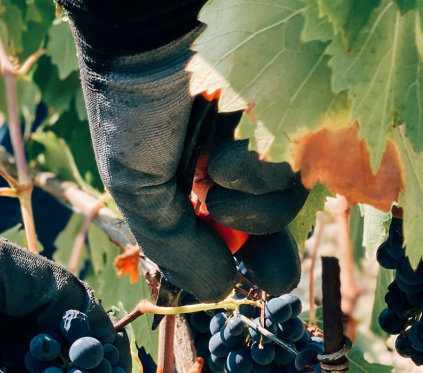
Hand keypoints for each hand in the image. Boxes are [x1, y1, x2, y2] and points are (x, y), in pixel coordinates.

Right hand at [59, 0, 308, 300]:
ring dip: (249, 203)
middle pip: (273, 227)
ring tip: (215, 169)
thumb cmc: (131, 105)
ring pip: (285, 204)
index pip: (234, 236)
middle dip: (263, 246)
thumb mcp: (136, 186)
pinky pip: (290, 168)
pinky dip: (257, 165)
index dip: (247, 266)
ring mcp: (264, 143)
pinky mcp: (291, 120)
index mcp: (195, 184)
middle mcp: (235, 165)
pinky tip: (229, 137)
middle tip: (254, 253)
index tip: (253, 284)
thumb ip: (172, 245)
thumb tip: (218, 291)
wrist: (148, 31)